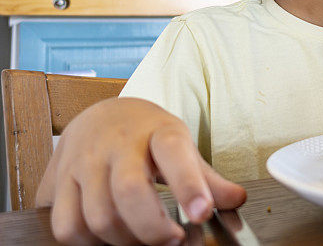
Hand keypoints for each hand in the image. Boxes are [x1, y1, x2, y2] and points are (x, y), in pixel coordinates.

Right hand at [36, 97, 246, 244]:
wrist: (101, 115)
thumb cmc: (147, 136)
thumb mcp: (182, 146)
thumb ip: (208, 178)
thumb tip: (237, 199)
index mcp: (158, 132)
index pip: (174, 153)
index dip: (188, 185)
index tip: (202, 213)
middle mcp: (117, 144)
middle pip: (130, 192)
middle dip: (153, 228)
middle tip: (174, 240)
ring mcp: (85, 163)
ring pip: (99, 216)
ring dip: (125, 240)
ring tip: (144, 240)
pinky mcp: (59, 182)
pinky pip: (68, 226)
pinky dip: (89, 243)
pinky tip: (110, 238)